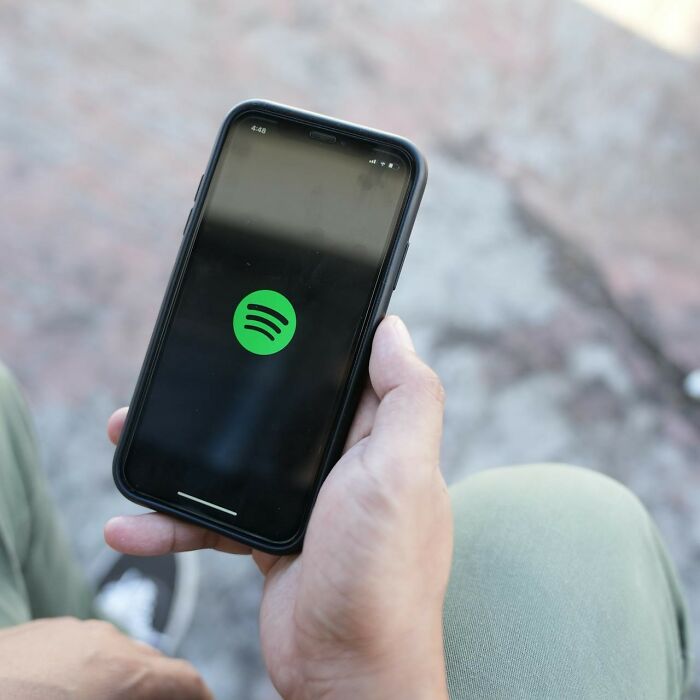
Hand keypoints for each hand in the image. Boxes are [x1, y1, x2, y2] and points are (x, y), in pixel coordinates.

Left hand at [0, 617, 211, 699]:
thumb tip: (150, 697)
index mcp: (124, 672)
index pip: (187, 680)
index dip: (202, 698)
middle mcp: (107, 641)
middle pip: (155, 666)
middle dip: (163, 693)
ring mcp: (73, 631)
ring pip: (120, 655)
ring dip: (128, 682)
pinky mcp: (44, 631)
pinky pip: (86, 650)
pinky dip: (95, 672)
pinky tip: (71, 696)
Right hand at [105, 315, 451, 699]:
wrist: (345, 674)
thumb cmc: (383, 576)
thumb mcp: (401, 474)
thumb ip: (407, 398)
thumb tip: (393, 329)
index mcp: (378, 438)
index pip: (346, 371)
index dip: (312, 342)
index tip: (268, 314)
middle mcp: (343, 463)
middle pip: (281, 411)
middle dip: (232, 395)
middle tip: (184, 376)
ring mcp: (304, 501)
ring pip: (237, 460)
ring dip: (186, 453)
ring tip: (128, 436)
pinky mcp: (270, 538)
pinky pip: (215, 516)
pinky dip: (175, 520)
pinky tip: (132, 525)